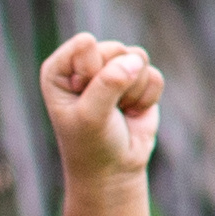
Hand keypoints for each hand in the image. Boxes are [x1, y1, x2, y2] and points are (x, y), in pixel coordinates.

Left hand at [40, 30, 164, 181]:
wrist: (113, 170)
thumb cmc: (91, 143)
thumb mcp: (91, 115)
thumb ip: (108, 83)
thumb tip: (135, 59)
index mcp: (60, 68)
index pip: (86, 45)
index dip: (92, 72)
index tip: (84, 100)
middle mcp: (85, 63)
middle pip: (115, 49)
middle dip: (116, 82)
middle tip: (105, 109)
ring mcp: (113, 69)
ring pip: (138, 58)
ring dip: (132, 91)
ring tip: (118, 111)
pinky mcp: (138, 79)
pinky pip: (154, 76)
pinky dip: (147, 98)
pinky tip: (132, 112)